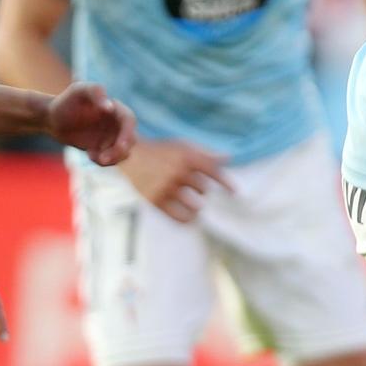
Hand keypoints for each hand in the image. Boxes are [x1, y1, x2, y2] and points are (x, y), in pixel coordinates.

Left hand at [47, 81, 135, 164]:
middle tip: (102, 159)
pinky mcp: (104, 149)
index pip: (129, 121)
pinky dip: (103, 161)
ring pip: (124, 153)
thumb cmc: (65, 101)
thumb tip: (111, 107)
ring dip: (112, 159)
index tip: (121, 145)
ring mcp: (112, 137)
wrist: (53, 118)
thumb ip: (95, 92)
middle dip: (119, 152)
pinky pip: (112, 160)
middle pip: (130, 140)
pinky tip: (90, 154)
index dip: (128, 134)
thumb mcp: (78, 91)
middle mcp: (117, 123)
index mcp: (116, 108)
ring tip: (92, 155)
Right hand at [118, 138, 232, 223]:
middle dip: (201, 189)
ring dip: (197, 204)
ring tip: (193, 202)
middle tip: (191, 186)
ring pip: (195, 204)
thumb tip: (228, 158)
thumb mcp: (182, 146)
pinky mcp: (156, 201)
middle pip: (203, 189)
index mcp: (187, 157)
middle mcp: (178, 172)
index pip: (213, 172)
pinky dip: (188, 219)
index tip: (235, 193)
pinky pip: (179, 217)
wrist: (130, 156)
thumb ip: (204, 153)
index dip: (226, 183)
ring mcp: (167, 188)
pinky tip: (191, 218)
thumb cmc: (160, 151)